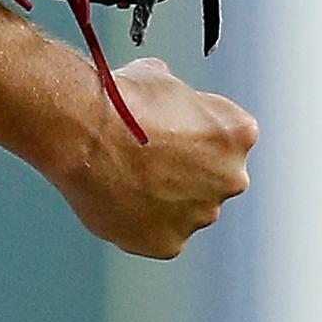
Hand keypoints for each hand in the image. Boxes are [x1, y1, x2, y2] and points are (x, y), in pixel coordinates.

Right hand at [51, 57, 256, 258]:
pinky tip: (120, 196)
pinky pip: (160, 232)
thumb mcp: (162, 78)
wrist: (84, 133)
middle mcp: (230, 178)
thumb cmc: (121, 102)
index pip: (228, 135)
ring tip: (128, 175)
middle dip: (189, 169)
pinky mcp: (169, 243)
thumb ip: (180, 99)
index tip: (174, 128)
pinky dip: (143, 220)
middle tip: (152, 156)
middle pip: (214, 177)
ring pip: (188, 208)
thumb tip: (166, 100)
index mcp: (237, 133)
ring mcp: (201, 215)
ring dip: (167, 197)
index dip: (196, 129)